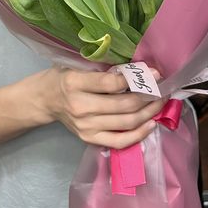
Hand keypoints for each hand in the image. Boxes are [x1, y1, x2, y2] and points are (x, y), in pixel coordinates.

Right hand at [42, 66, 165, 148]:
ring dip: (149, 113)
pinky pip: (119, 142)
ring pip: (126, 123)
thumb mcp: (77, 65)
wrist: (44, 101)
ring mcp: (86, 127)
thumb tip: (137, 71)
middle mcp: (81, 107)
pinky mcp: (89, 139)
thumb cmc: (62, 78)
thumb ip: (102, 69)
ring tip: (161, 103)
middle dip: (149, 97)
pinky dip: (138, 135)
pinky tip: (150, 124)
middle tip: (163, 89)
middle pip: (124, 105)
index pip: (112, 83)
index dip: (138, 79)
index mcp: (75, 83)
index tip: (155, 73)